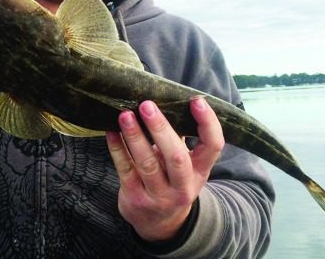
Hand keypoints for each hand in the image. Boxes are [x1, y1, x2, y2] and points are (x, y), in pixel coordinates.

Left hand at [106, 97, 224, 241]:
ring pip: (147, 163)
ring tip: (125, 115)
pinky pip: (125, 169)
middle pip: (176, 157)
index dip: (207, 123)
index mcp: (200, 171)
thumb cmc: (173, 181)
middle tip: (146, 105)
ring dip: (134, 136)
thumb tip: (166, 99)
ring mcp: (159, 195)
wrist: (160, 226)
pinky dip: (117, 148)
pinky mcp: (135, 198)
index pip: (213, 146)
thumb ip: (180, 138)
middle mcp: (183, 185)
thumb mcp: (187, 166)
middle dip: (160, 128)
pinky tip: (111, 131)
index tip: (196, 100)